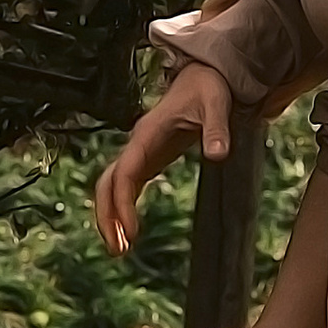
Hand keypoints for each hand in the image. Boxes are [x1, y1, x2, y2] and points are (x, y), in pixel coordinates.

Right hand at [92, 63, 233, 254]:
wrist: (202, 76)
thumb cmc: (208, 88)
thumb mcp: (217, 104)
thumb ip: (217, 129)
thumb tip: (219, 155)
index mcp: (147, 133)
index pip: (125, 171)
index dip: (123, 202)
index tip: (131, 231)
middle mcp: (137, 144)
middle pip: (107, 182)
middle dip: (107, 215)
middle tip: (119, 250)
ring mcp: (140, 152)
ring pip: (112, 186)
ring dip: (111, 216)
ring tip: (121, 250)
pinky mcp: (148, 159)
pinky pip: (126, 186)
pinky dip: (122, 209)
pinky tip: (128, 232)